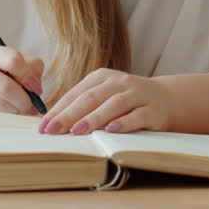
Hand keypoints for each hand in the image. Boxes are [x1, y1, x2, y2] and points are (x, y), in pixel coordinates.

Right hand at [0, 44, 43, 115]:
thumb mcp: (10, 63)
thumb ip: (31, 68)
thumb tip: (37, 90)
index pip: (13, 60)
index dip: (29, 77)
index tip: (37, 90)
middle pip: (6, 87)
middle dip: (24, 101)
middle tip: (31, 107)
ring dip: (15, 112)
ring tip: (20, 111)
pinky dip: (4, 118)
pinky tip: (7, 115)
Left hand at [39, 69, 171, 134]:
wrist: (165, 99)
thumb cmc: (125, 102)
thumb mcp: (103, 97)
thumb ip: (82, 106)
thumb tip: (51, 123)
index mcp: (101, 77)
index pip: (76, 94)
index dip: (58, 110)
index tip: (43, 126)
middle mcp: (119, 82)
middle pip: (91, 98)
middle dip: (69, 115)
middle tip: (53, 130)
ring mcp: (137, 95)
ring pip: (113, 105)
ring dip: (94, 118)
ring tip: (77, 130)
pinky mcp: (153, 110)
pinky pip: (137, 116)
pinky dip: (124, 123)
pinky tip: (111, 130)